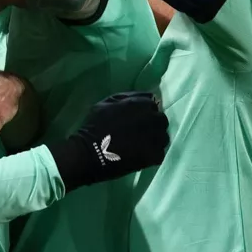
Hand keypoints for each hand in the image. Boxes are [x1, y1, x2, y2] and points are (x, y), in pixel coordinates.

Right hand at [48, 92, 168, 191]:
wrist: (89, 152)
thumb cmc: (94, 126)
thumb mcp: (106, 103)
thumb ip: (127, 97)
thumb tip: (147, 96)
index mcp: (140, 104)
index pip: (152, 104)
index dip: (144, 112)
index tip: (136, 119)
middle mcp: (152, 119)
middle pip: (161, 120)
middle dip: (152, 125)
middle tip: (139, 133)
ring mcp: (155, 138)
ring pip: (163, 137)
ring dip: (155, 139)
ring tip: (140, 145)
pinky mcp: (154, 155)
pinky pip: (160, 153)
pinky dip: (152, 154)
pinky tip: (140, 155)